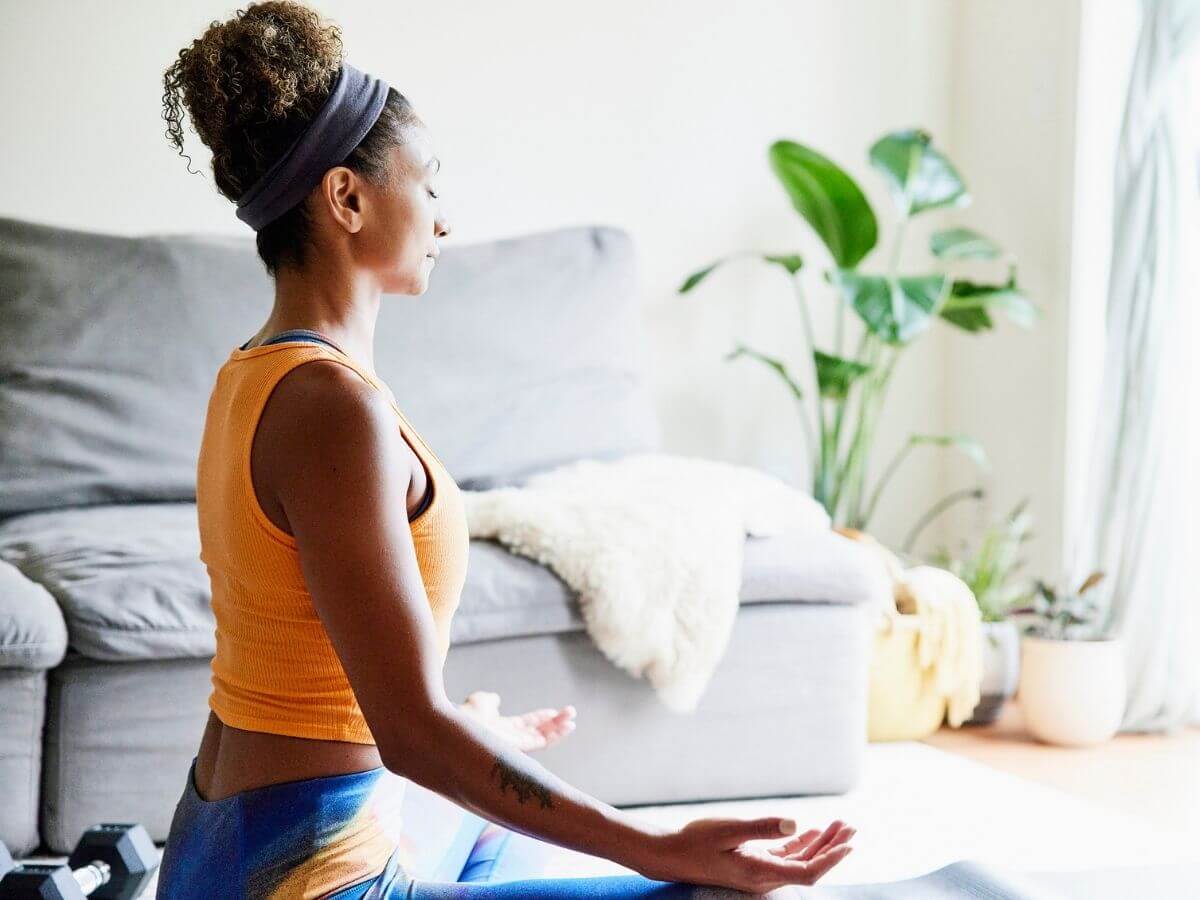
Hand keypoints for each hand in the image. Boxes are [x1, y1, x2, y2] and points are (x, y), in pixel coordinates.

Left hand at [459, 690, 576, 752]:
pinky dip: (556, 734)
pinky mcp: (519, 747)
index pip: (526, 725)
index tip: (553, 711)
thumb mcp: (479, 702)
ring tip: (573, 719)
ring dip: (559, 729)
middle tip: (570, 713)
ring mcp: (515, 745)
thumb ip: (489, 701)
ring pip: (543, 738)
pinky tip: (568, 725)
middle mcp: (511, 740)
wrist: (457, 725)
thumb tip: (496, 698)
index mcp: (503, 729)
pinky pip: (542, 742)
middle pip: (538, 732)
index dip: (540, 718)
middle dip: (555, 724)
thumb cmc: (464, 715)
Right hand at [633, 816, 854, 893]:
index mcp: (760, 872)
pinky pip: (785, 858)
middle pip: (809, 867)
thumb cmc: (696, 841)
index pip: (807, 872)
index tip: (849, 843)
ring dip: (819, 845)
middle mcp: (764, 878)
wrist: (672, 855)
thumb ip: (762, 828)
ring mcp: (760, 873)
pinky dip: (801, 845)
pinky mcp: (753, 865)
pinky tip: (811, 831)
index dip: (831, 859)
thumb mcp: (729, 829)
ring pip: (799, 862)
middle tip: (850, 827)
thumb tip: (795, 823)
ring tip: (838, 826)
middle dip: (832, 848)